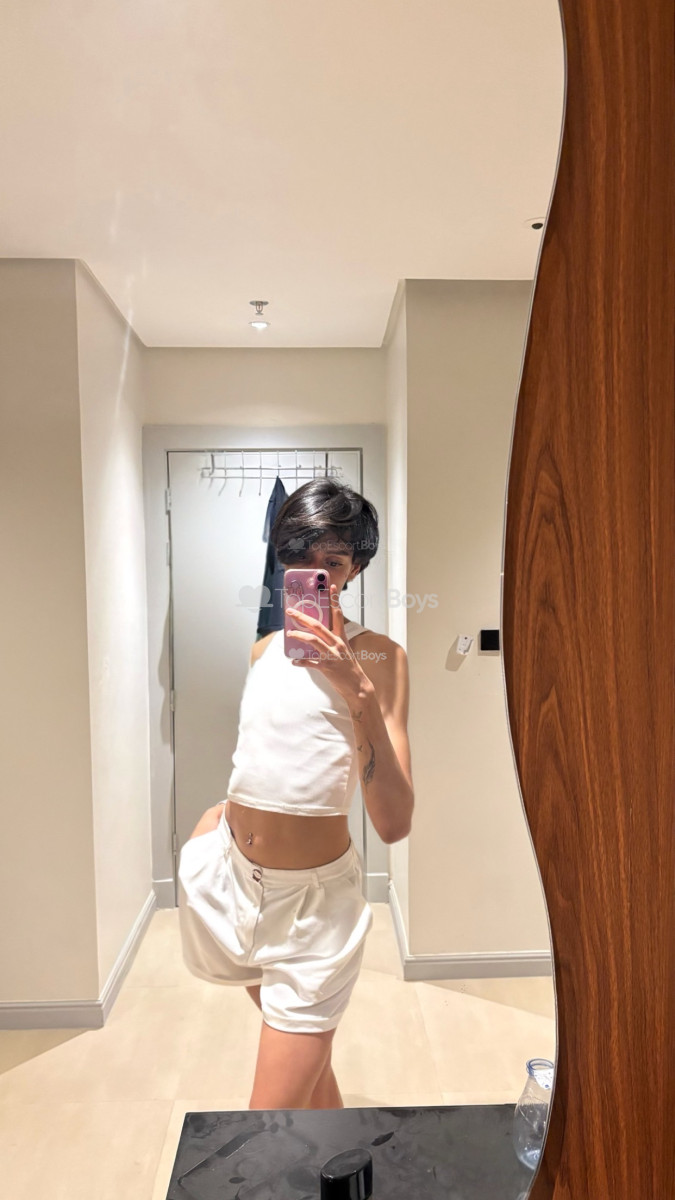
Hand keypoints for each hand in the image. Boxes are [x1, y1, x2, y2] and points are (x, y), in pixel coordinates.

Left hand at [287, 584, 369, 700]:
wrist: (358, 687)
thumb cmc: (348, 668)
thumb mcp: (343, 651)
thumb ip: (331, 642)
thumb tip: (313, 636)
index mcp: (341, 638)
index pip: (338, 614)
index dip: (334, 600)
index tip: (331, 586)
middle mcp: (337, 644)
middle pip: (318, 625)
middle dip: (303, 617)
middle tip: (291, 611)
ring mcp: (332, 655)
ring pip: (313, 640)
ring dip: (299, 635)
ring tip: (289, 633)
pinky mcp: (327, 667)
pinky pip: (310, 662)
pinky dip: (300, 661)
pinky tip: (293, 661)